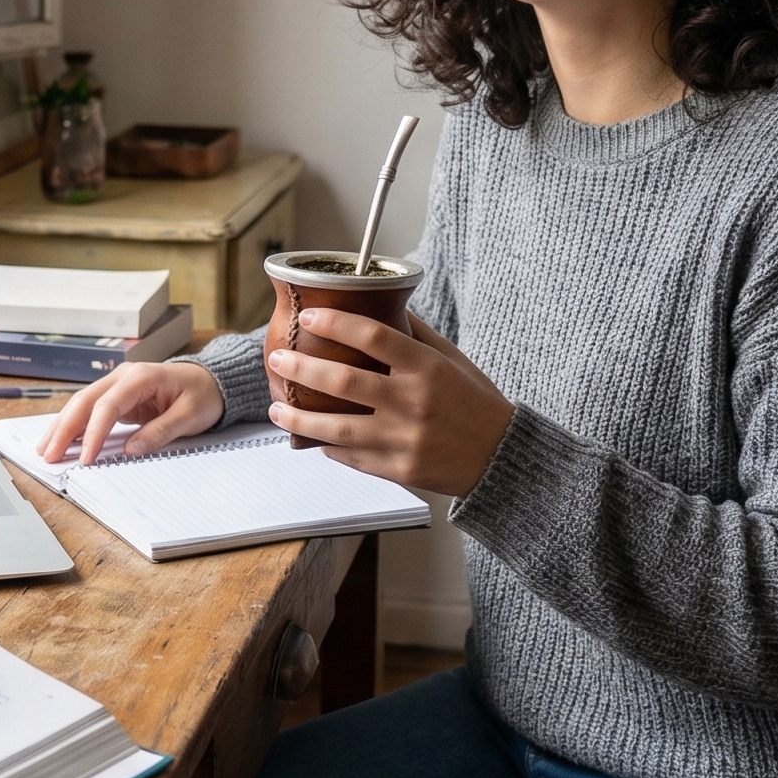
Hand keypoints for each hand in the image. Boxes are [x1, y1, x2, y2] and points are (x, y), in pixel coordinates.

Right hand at [39, 360, 225, 465]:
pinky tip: (61, 440)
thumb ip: (161, 431)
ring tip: (44, 450)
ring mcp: (117, 385)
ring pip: (81, 404)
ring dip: (62, 427)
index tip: (85, 458)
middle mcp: (123, 377)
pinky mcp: (117, 397)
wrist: (211, 381)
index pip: (108, 405)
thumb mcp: (190, 415)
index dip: (93, 432)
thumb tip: (131, 450)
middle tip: (49, 454)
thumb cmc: (203, 395)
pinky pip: (90, 410)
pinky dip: (74, 425)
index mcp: (141, 377)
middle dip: (64, 429)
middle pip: (85, 401)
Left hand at [268, 312, 514, 495]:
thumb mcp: (453, 360)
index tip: (309, 316)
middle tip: (277, 359)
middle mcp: (413, 402)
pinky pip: (352, 457)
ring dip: (300, 417)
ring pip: (337, 428)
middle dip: (301, 368)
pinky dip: (328, 445)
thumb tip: (379, 306)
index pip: (373, 336)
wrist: (501, 457)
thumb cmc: (476, 403)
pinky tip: (311, 436)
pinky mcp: (399, 470)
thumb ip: (416, 335)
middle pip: (344, 380)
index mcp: (428, 368)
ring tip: (277, 407)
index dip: (335, 323)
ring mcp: (404, 440)